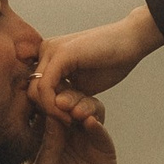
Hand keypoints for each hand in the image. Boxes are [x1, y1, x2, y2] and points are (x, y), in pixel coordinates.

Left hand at [28, 92, 122, 163]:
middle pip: (68, 102)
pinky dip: (96, 123)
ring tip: (76, 111)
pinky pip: (101, 130)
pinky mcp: (103, 150)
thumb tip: (51, 113)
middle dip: (66, 97)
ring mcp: (85, 140)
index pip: (45, 108)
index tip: (43, 95)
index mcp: (44, 137)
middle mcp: (65, 134)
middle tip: (62, 102)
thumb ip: (48, 145)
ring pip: (87, 109)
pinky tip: (89, 123)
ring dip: (82, 105)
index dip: (45, 98)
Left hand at [29, 5, 163, 124]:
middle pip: (31, 91)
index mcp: (50, 57)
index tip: (66, 122)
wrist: (132, 41)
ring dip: (52, 111)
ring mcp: (51, 50)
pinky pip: (45, 87)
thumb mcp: (84, 84)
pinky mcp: (60, 54)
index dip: (48, 110)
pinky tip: (70, 114)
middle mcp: (45, 51)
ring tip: (71, 119)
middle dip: (48, 112)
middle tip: (68, 123)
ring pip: (35, 90)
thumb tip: (51, 114)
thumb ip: (67, 95)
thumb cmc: (112, 62)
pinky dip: (54, 105)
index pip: (36, 89)